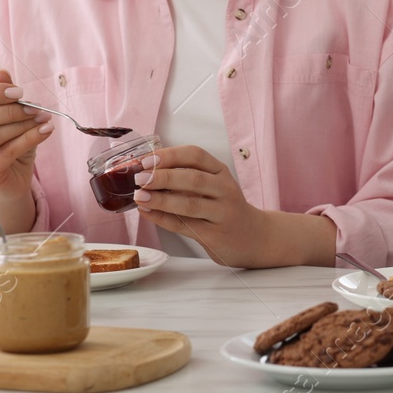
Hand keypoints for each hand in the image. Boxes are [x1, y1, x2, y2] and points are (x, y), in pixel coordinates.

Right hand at [0, 70, 49, 230]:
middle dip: (13, 110)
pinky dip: (30, 139)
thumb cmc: (11, 142)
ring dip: (23, 125)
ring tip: (45, 119)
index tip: (20, 92)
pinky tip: (46, 131)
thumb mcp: (12, 115)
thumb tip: (1, 72)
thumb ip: (6, 95)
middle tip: (38, 108)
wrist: (14, 177)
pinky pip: (7, 152)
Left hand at [133, 145, 279, 267]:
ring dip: (161, 200)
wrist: (252, 237)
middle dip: (163, 177)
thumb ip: (186, 178)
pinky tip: (147, 213)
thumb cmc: (224, 208)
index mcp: (221, 172)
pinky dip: (163, 219)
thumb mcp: (214, 186)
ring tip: (140, 196)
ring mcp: (222, 213)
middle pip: (194, 179)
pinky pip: (185, 226)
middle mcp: (225, 190)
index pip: (196, 155)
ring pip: (190, 204)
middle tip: (139, 178)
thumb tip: (145, 172)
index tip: (146, 160)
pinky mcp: (215, 236)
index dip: (170, 156)